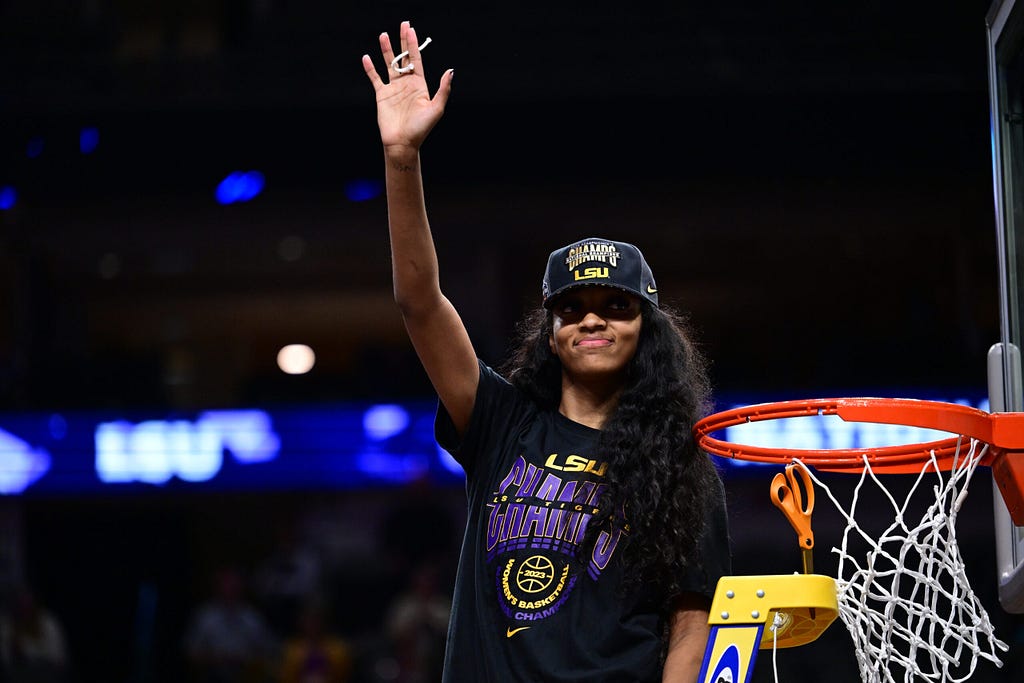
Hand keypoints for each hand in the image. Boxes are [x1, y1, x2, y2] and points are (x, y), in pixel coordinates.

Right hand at [362, 21, 453, 153]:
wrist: (403, 143)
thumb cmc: (421, 128)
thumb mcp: (437, 108)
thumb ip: (443, 89)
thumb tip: (450, 71)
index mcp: (420, 85)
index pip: (417, 60)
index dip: (413, 44)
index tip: (410, 30)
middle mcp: (407, 84)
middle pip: (404, 58)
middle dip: (403, 41)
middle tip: (403, 25)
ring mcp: (393, 89)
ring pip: (389, 65)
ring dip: (386, 50)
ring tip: (383, 35)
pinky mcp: (382, 95)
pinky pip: (375, 78)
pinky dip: (370, 68)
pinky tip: (366, 58)